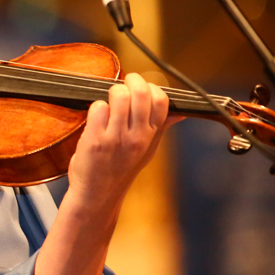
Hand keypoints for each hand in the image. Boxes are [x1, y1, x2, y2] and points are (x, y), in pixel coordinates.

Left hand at [66, 72, 175, 214]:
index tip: (142, 88)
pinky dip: (96, 107)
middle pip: (141, 93)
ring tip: (109, 99)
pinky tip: (96, 117)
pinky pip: (98, 108)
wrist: (97, 195)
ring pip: (118, 96)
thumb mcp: (146, 151)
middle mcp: (137, 136)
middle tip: (125, 82)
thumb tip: (180, 113)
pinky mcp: (95, 140)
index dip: (152, 87)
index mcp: (151, 136)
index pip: (162, 100)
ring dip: (112, 91)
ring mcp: (116, 138)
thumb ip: (161, 128)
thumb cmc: (119, 170)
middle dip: (132, 80)